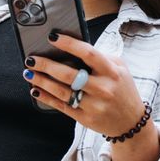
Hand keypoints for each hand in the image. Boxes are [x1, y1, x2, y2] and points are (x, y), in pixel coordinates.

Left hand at [22, 33, 146, 136]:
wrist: (131, 122)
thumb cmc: (122, 90)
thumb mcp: (120, 69)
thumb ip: (100, 57)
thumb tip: (72, 48)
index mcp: (111, 72)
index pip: (88, 54)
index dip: (69, 44)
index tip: (52, 37)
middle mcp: (103, 88)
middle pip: (69, 75)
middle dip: (46, 65)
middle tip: (31, 58)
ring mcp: (94, 105)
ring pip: (62, 91)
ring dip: (42, 81)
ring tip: (28, 73)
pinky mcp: (85, 118)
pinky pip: (61, 106)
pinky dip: (46, 98)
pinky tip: (35, 90)